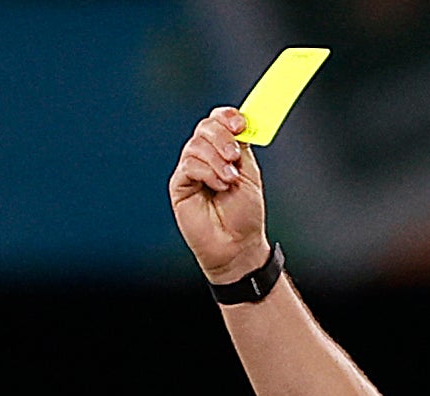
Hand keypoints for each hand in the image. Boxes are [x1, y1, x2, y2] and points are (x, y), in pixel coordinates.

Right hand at [169, 107, 269, 284]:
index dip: (227, 117)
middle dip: (222, 137)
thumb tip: (241, 121)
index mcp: (224, 150)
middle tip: (234, 156)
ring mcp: (191, 170)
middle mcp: (206, 156)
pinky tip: (218, 187)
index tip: (240, 125)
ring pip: (196, 145)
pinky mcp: (180, 185)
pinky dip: (207, 172)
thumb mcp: (249, 173)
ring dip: (216, 159)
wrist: (236, 244)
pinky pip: (189, 165)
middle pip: (205, 127)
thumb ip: (242, 146)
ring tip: (229, 180)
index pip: (218, 120)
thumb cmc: (244, 214)